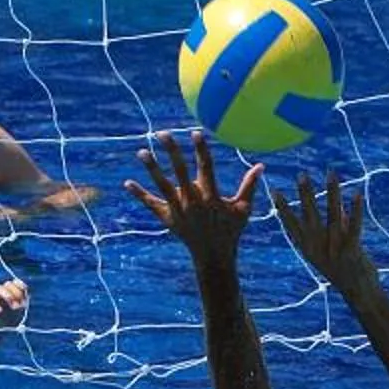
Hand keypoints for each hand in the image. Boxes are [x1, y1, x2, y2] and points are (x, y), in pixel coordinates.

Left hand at [0, 277, 29, 334]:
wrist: (2, 330)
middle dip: (7, 297)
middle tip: (15, 308)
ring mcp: (5, 294)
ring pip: (8, 285)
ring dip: (16, 293)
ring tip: (21, 306)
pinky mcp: (16, 295)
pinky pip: (20, 286)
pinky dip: (23, 288)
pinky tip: (25, 294)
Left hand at [124, 133, 262, 267]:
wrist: (213, 256)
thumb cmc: (231, 230)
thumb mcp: (243, 209)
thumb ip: (249, 186)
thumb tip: (261, 166)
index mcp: (210, 196)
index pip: (205, 167)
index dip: (200, 149)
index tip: (195, 132)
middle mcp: (192, 201)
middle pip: (180, 171)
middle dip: (171, 152)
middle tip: (163, 134)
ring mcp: (178, 210)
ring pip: (162, 185)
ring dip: (152, 169)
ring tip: (141, 152)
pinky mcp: (167, 218)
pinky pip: (151, 205)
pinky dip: (139, 195)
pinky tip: (127, 183)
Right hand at [272, 172, 374, 292]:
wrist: (360, 295)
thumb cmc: (347, 272)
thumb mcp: (334, 250)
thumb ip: (337, 228)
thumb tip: (338, 206)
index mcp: (309, 250)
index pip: (292, 225)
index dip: (283, 208)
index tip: (273, 191)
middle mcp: (319, 249)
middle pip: (310, 217)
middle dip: (305, 195)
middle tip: (301, 175)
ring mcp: (335, 250)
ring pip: (332, 217)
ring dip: (332, 193)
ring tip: (330, 174)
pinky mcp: (352, 252)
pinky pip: (354, 227)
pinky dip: (356, 210)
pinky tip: (357, 193)